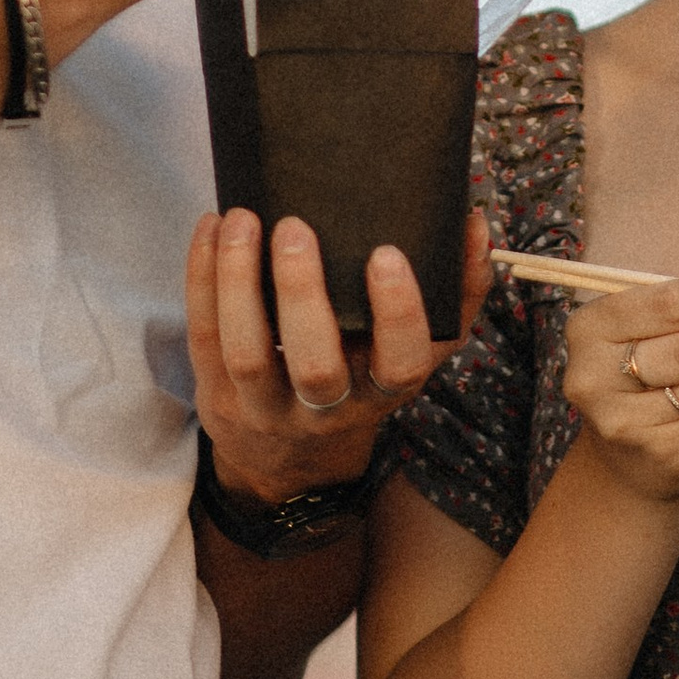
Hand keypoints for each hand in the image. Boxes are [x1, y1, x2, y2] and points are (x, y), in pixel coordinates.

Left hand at [191, 206, 492, 504]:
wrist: (292, 458)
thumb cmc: (361, 377)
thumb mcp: (414, 352)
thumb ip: (455, 293)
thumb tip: (475, 224)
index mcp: (382, 391)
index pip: (399, 364)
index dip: (396, 314)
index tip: (386, 253)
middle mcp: (325, 408)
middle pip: (313, 367)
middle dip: (302, 295)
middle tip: (295, 227)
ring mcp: (265, 406)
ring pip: (247, 353)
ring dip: (238, 282)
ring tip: (241, 220)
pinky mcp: (217, 393)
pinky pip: (204, 336)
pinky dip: (202, 278)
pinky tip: (211, 229)